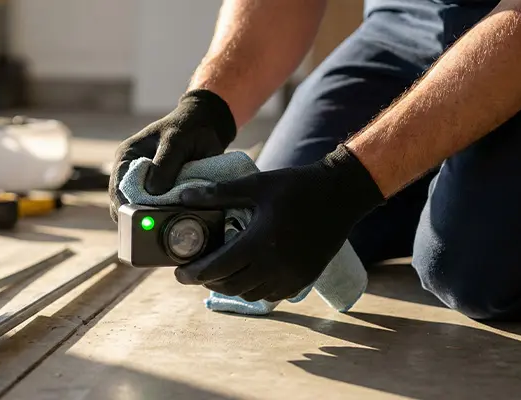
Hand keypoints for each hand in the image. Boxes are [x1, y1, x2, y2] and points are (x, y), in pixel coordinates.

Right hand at [108, 89, 236, 220]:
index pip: (117, 187)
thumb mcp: (177, 142)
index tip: (140, 219)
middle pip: (124, 203)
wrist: (205, 126)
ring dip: (150, 217)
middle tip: (153, 227)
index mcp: (126, 156)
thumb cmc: (188, 129)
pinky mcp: (158, 192)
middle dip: (137, 215)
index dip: (125, 205)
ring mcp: (143, 183)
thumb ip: (164, 165)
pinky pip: (154, 209)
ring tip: (163, 223)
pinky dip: (161, 216)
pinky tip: (171, 218)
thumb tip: (152, 192)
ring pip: (138, 209)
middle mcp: (129, 171)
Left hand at [174, 145, 384, 301]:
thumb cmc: (296, 187)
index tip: (179, 273)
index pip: (218, 268)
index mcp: (260, 242)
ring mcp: (292, 276)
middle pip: (231, 286)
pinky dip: (254, 290)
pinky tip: (247, 276)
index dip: (194, 273)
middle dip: (208, 281)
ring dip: (231, 286)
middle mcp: (275, 265)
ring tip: (219, 273)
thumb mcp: (255, 186)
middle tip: (196, 272)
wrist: (341, 195)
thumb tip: (184, 196)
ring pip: (250, 294)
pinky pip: (271, 295)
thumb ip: (218, 193)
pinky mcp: (304, 279)